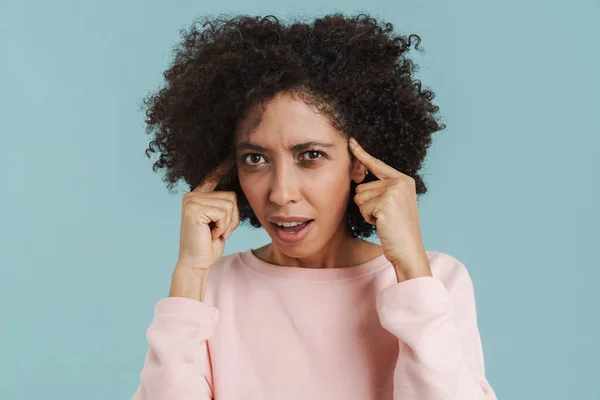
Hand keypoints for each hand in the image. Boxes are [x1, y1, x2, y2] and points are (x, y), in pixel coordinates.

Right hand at [170, 157, 238, 300]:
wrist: (196, 262)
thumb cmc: (209, 245)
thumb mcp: (220, 221)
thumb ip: (224, 206)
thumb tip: (235, 192)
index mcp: (198, 196)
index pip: (213, 176)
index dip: (224, 166)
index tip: (233, 154)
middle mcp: (192, 195)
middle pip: (231, 196)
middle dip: (232, 218)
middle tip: (217, 231)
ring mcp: (192, 200)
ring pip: (229, 204)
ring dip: (227, 224)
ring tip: (213, 232)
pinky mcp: (194, 208)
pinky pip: (224, 212)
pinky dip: (222, 226)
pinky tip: (210, 234)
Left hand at [349, 137, 431, 280]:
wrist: (409, 250)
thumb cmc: (398, 231)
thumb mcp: (393, 204)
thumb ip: (381, 189)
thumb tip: (357, 179)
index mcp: (404, 180)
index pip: (377, 164)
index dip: (361, 154)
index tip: (350, 141)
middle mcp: (400, 182)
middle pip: (362, 187)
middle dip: (367, 204)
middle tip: (384, 217)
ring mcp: (394, 191)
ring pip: (359, 197)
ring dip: (367, 212)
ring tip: (384, 220)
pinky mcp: (386, 203)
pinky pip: (362, 208)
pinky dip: (368, 219)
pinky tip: (382, 224)